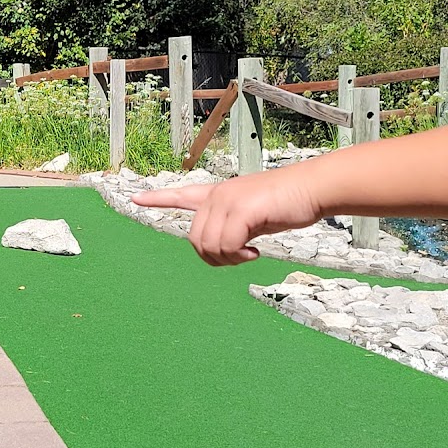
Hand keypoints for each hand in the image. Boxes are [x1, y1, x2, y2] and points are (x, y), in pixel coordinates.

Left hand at [132, 170, 321, 266]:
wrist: (312, 188)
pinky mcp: (241, 209)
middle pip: (195, 240)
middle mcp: (217, 195)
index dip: (158, 199)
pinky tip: (255, 251)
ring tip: (248, 253)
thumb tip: (221, 247)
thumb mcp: (253, 216)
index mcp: (218, 194)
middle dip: (214, 258)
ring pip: (208, 245)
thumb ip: (233, 227)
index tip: (135, 199)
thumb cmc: (288, 203)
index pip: (181, 194)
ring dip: (228, 259)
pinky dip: (240, 256)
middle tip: (240, 257)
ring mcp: (227, 200)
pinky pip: (226, 245)